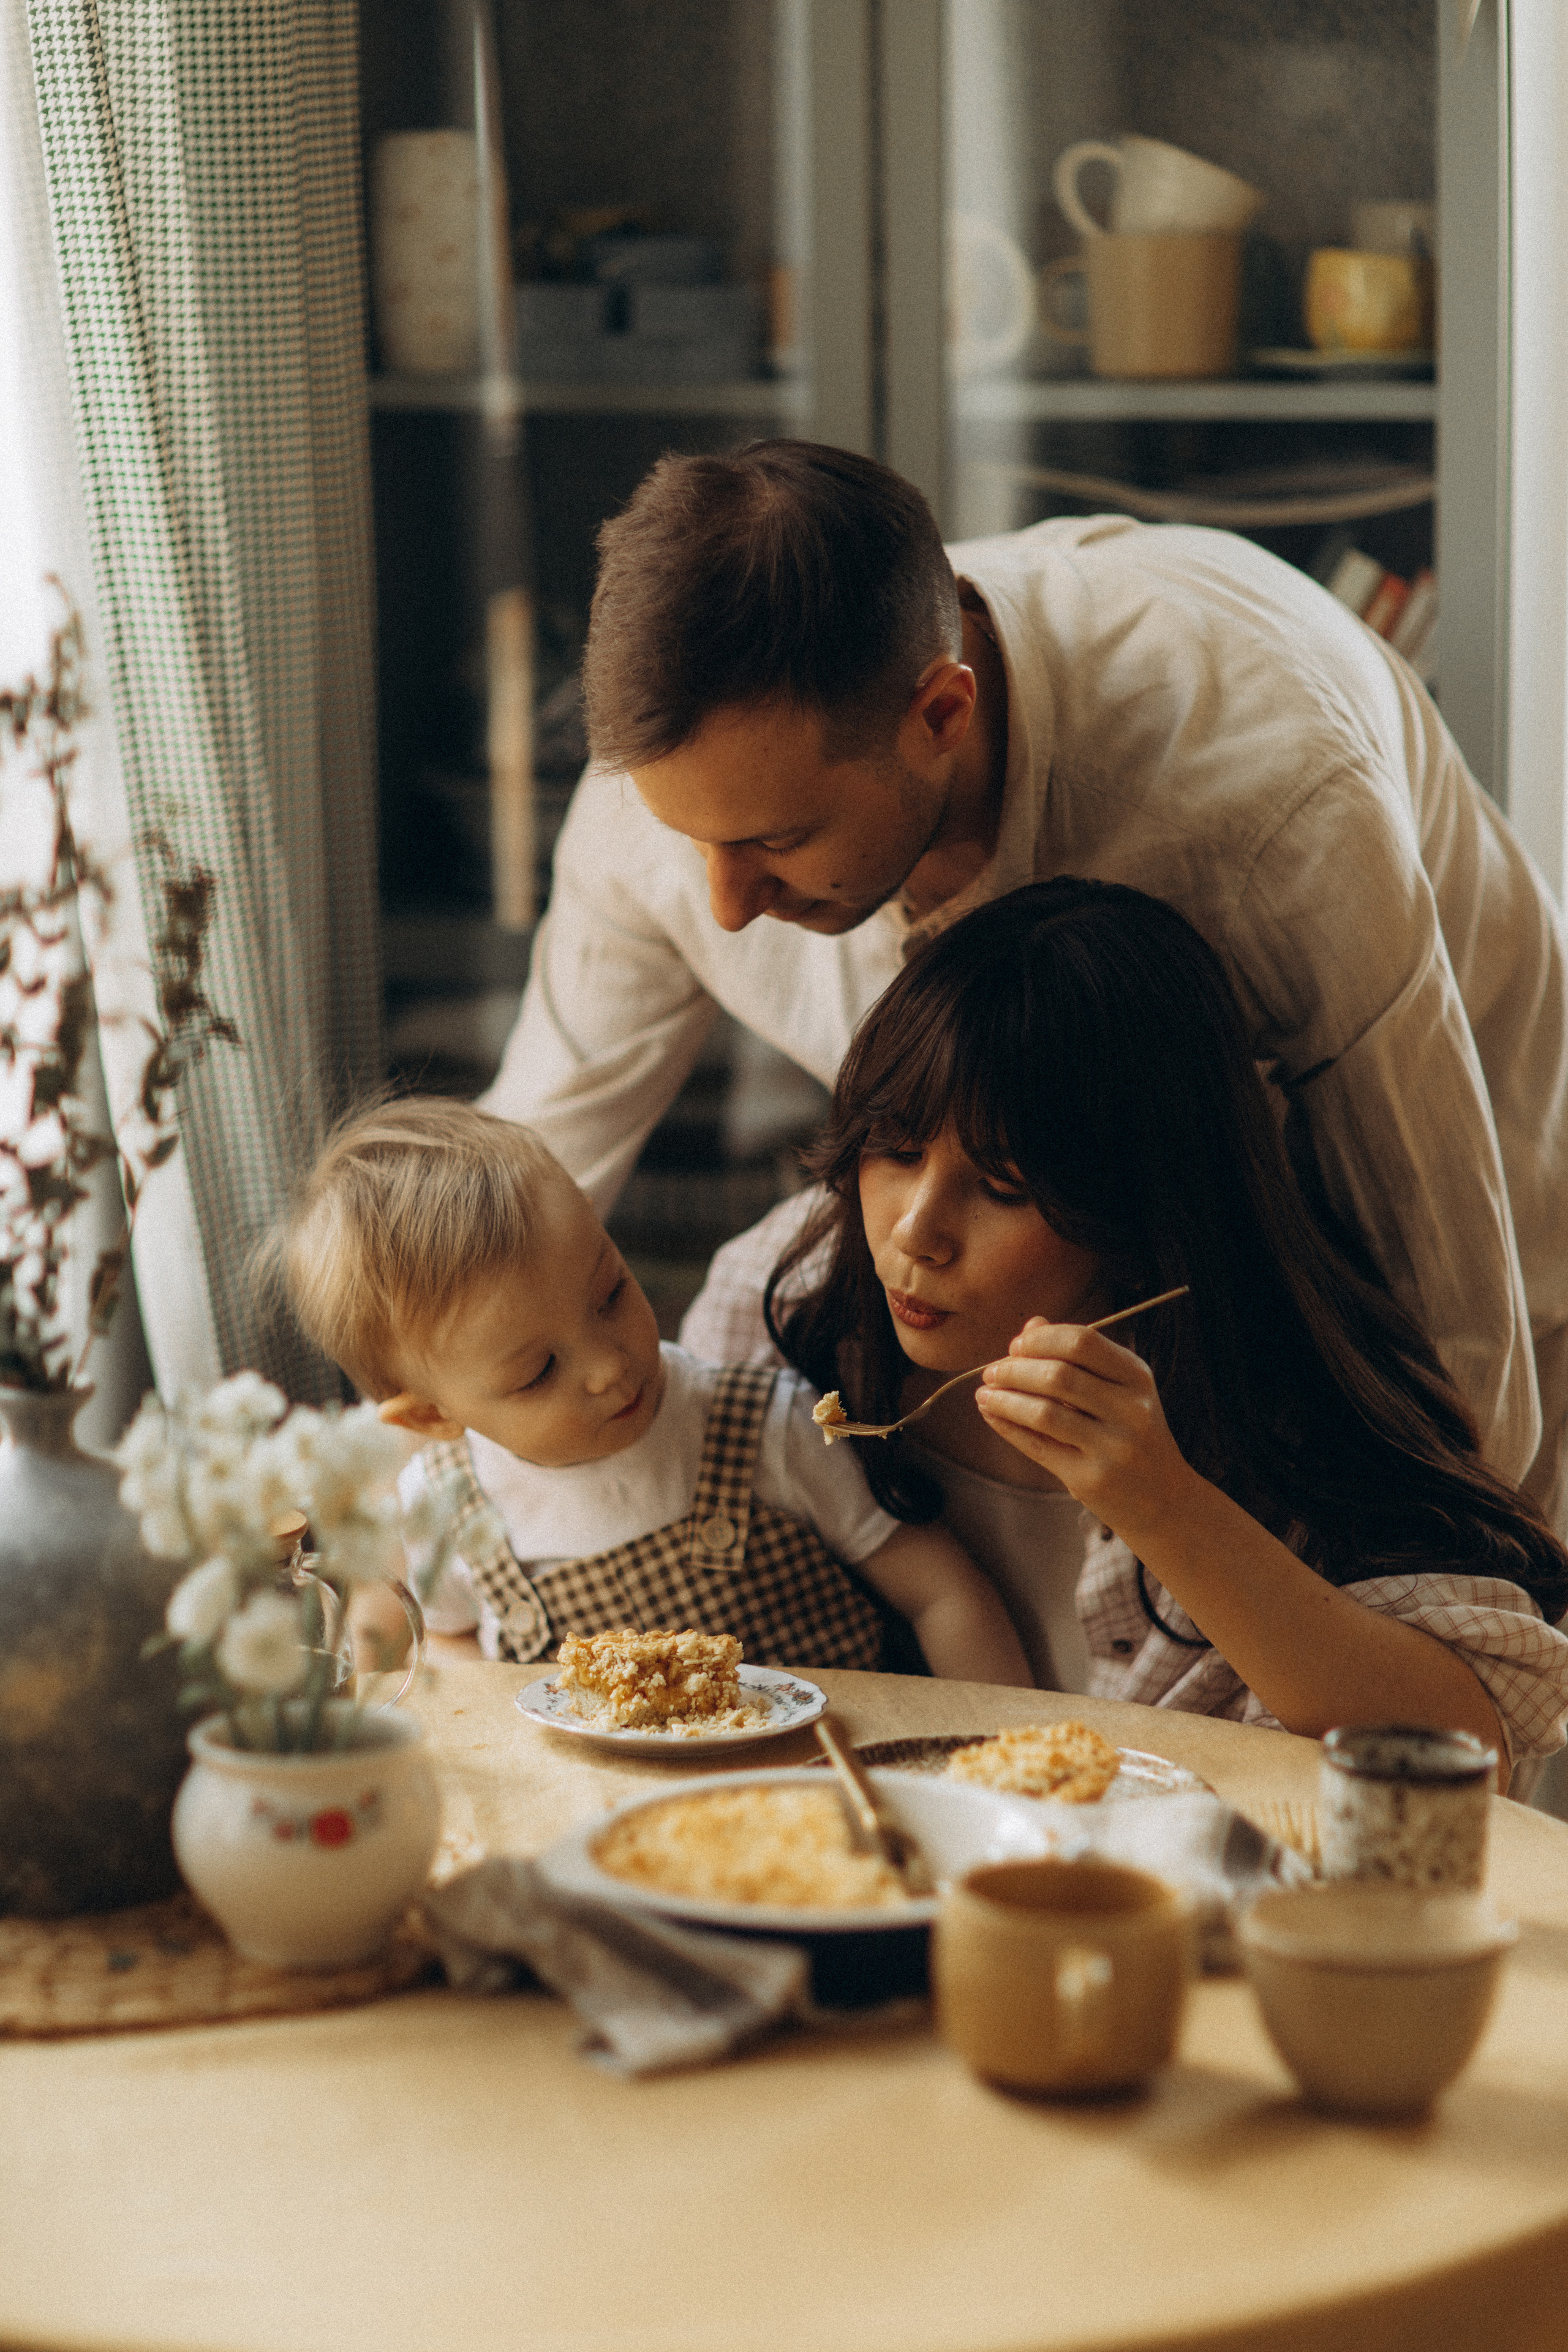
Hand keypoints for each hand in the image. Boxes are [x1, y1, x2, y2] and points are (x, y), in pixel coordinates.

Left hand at [975, 1317, 1198, 1540]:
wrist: (1163, 1499)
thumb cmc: (1129, 1433)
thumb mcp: (1116, 1390)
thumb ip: (1076, 1357)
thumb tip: (1031, 1325)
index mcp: (1137, 1377)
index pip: (1082, 1341)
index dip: (1040, 1340)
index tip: (1015, 1346)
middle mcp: (1131, 1409)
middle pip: (1058, 1375)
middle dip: (1014, 1370)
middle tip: (991, 1372)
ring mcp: (1113, 1447)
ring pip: (1044, 1412)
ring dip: (1004, 1399)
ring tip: (984, 1394)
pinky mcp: (1091, 1478)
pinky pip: (1037, 1446)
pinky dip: (1007, 1426)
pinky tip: (991, 1414)